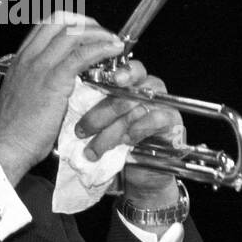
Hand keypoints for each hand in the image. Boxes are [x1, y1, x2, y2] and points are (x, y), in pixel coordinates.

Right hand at [0, 13, 125, 184]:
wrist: (7, 146)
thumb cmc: (16, 130)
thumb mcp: (24, 95)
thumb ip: (40, 82)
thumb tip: (64, 80)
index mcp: (22, 59)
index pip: (48, 24)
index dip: (73, 21)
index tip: (89, 31)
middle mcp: (29, 57)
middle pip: (61, 20)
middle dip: (87, 22)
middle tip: (104, 35)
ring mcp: (40, 66)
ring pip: (72, 32)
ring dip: (99, 33)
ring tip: (114, 43)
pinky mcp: (53, 81)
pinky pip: (81, 55)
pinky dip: (101, 49)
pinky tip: (113, 52)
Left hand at [74, 60, 183, 202]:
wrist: (139, 174)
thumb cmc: (117, 143)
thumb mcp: (100, 122)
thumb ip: (91, 106)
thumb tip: (68, 101)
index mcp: (130, 81)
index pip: (124, 67)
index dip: (116, 72)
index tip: (104, 81)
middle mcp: (148, 87)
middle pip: (126, 90)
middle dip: (100, 113)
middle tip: (81, 131)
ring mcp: (162, 102)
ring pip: (136, 107)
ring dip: (112, 131)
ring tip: (94, 150)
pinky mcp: (172, 120)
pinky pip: (156, 118)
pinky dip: (138, 130)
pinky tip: (126, 141)